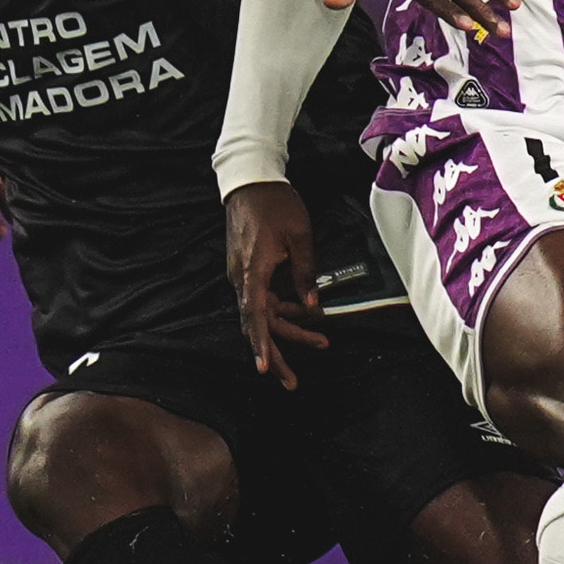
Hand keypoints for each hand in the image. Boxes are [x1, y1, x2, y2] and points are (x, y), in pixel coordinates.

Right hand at [225, 181, 329, 391]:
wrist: (249, 181)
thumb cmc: (275, 204)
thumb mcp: (300, 236)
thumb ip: (306, 272)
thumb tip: (312, 305)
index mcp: (253, 272)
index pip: (255, 317)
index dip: (260, 345)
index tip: (264, 369)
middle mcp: (244, 279)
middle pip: (257, 326)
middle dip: (276, 354)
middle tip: (293, 381)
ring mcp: (244, 275)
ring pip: (263, 315)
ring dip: (288, 331)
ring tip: (319, 342)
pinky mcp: (249, 269)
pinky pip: (264, 299)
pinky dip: (283, 310)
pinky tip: (305, 313)